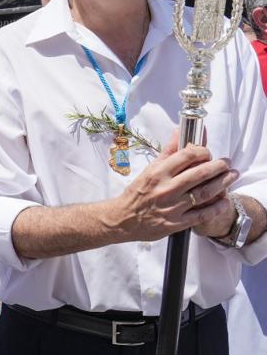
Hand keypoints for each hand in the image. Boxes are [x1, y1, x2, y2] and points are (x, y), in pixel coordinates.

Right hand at [111, 130, 235, 240]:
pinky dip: (216, 207)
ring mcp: (172, 207)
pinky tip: (224, 201)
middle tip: (227, 164)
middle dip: (219, 166)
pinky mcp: (175, 223)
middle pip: (201, 173)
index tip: (208, 153)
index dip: (203, 151)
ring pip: (204, 192)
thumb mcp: (149, 170)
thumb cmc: (137, 193)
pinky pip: (202, 215)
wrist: (122, 219)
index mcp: (158, 173)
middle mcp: (165, 189)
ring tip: (231, 176)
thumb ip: (168, 152)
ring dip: (223, 183)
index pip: (187, 155)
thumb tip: (179, 131)